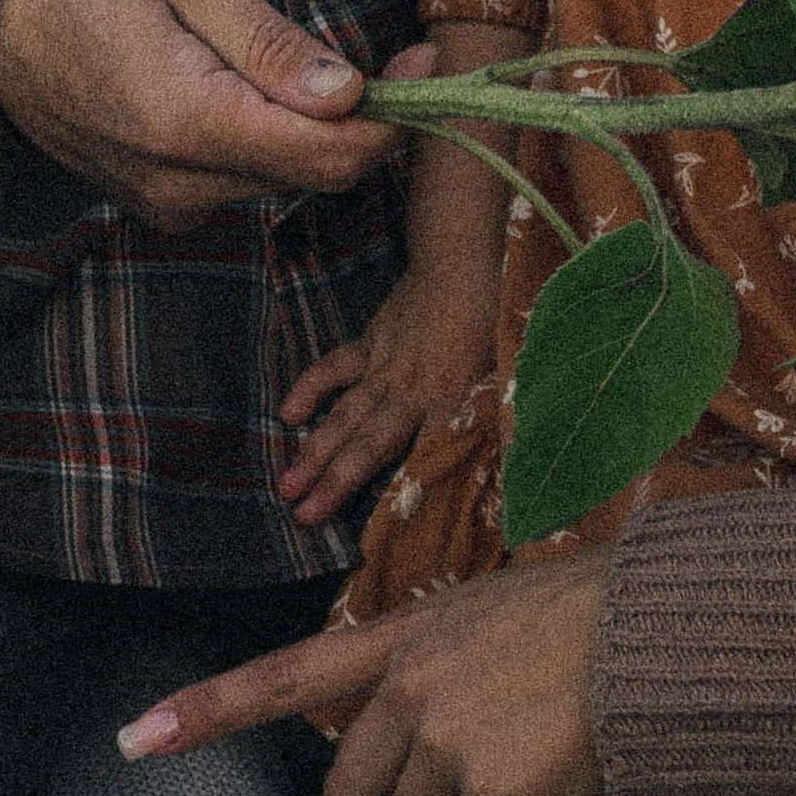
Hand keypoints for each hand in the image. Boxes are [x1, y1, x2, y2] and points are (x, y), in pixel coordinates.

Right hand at [0, 0, 405, 228]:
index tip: (425, 64)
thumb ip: (267, 40)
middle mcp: (178, 184)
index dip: (391, 119)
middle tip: (386, 53)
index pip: (325, 157)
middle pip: (312, 172)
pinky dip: (267, 138)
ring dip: (309, 128)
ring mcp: (167, 203)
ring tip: (296, 58)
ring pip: (281, 178)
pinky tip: (246, 84)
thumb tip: (348, 92)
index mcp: (186, 120)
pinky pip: (243, 180)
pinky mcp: (162, 204)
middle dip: (357, 119)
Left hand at [117, 546, 608, 795]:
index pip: (284, 675)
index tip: (134, 740)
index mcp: (398, 640)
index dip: (205, 711)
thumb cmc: (579, 632)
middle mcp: (408, 685)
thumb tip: (406, 790)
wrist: (654, 639)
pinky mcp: (487, 789)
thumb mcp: (479, 627)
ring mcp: (443, 737)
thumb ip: (425, 686)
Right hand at [277, 263, 499, 527]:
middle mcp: (408, 390)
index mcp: (446, 400)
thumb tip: (508, 470)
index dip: (397, 496)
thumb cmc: (496, 317)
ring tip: (287, 484)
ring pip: (345, 414)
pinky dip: (311, 388)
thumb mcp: (508, 373)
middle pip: (366, 443)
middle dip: (334, 481)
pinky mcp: (372, 342)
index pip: (419, 458)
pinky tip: (288, 413)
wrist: (464, 260)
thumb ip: (497, 419)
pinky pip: (336, 368)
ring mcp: (384, 365)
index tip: (377, 536)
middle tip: (303, 516)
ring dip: (315, 449)